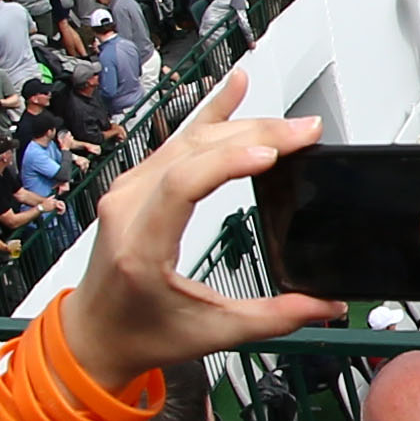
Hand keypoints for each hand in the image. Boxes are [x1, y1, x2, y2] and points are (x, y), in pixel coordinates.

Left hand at [61, 75, 338, 384]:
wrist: (94, 334)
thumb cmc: (138, 332)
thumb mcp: (212, 333)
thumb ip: (274, 318)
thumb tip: (326, 304)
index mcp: (141, 247)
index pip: (182, 184)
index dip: (228, 161)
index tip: (272, 153)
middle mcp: (128, 209)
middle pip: (192, 152)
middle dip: (255, 134)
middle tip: (304, 132)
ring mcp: (128, 191)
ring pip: (187, 140)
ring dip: (241, 125)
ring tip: (288, 123)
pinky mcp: (136, 184)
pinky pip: (176, 140)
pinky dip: (211, 114)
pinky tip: (235, 86)